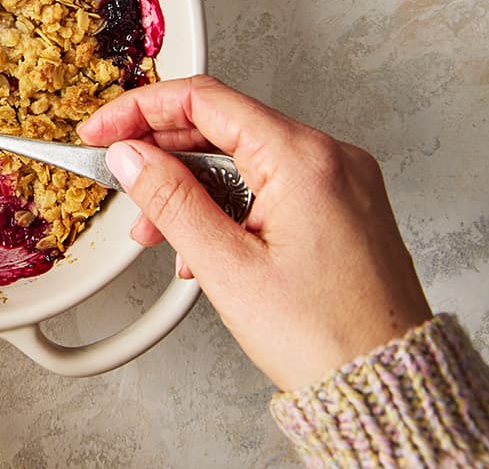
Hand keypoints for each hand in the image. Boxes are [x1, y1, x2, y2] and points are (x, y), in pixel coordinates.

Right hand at [77, 75, 432, 390]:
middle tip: (119, 176)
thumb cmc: (326, 336)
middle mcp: (331, 159)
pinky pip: (270, 185)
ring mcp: (341, 183)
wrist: (386, 387)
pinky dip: (227, 204)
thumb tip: (131, 156)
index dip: (140, 110)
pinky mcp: (343, 209)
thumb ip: (170, 200)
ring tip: (157, 232)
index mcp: (304, 159)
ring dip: (191, 186)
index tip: (103, 129)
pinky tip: (202, 242)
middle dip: (163, 153)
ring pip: (244, 159)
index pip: (205, 100)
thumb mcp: (227, 267)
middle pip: (224, 125)